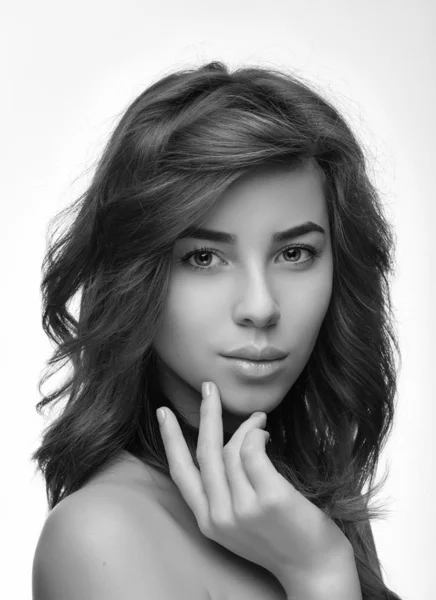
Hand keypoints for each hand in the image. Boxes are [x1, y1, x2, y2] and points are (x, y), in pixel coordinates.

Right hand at [157, 381, 352, 586]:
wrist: (315, 570)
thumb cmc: (281, 539)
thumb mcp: (240, 521)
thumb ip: (226, 490)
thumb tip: (227, 442)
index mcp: (208, 521)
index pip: (181, 473)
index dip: (170, 440)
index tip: (162, 413)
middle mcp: (220, 516)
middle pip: (205, 452)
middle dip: (206, 413)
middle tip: (209, 387)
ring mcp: (244, 508)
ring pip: (231, 449)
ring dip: (246, 426)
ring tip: (259, 420)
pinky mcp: (269, 498)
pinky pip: (252, 450)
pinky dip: (256, 434)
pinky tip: (264, 432)